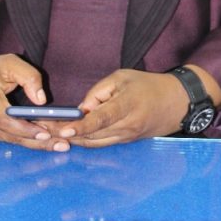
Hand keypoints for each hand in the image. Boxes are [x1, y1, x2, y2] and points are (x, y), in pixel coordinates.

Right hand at [0, 49, 75, 150]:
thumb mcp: (8, 63)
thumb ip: (28, 76)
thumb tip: (42, 101)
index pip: (3, 119)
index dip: (24, 128)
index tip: (46, 132)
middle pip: (9, 135)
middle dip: (36, 142)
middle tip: (62, 145)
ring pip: (8, 141)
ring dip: (33, 144)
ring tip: (58, 145)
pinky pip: (5, 140)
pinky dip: (24, 141)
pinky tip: (42, 142)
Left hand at [58, 69, 194, 147]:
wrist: (177, 103)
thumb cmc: (149, 85)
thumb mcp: (123, 77)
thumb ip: (98, 92)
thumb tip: (80, 109)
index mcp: (128, 106)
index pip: (101, 119)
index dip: (81, 126)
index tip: (63, 129)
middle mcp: (127, 126)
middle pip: (93, 135)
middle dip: (67, 134)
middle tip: (43, 129)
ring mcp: (127, 137)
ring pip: (95, 143)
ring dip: (73, 140)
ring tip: (49, 133)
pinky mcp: (126, 142)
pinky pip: (102, 144)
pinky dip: (85, 140)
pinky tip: (69, 136)